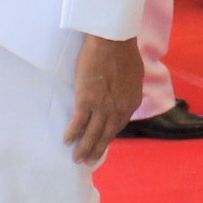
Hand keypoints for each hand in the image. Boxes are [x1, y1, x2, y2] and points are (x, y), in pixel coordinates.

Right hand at [64, 33, 142, 165]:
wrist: (113, 40)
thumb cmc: (123, 52)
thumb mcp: (134, 76)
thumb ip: (129, 91)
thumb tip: (124, 97)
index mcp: (131, 102)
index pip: (119, 125)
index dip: (109, 136)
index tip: (102, 144)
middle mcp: (118, 109)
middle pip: (106, 135)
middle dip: (97, 150)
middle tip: (89, 162)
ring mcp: (102, 106)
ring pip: (92, 133)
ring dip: (84, 148)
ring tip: (77, 159)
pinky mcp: (87, 100)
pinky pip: (78, 122)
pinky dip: (73, 133)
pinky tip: (67, 141)